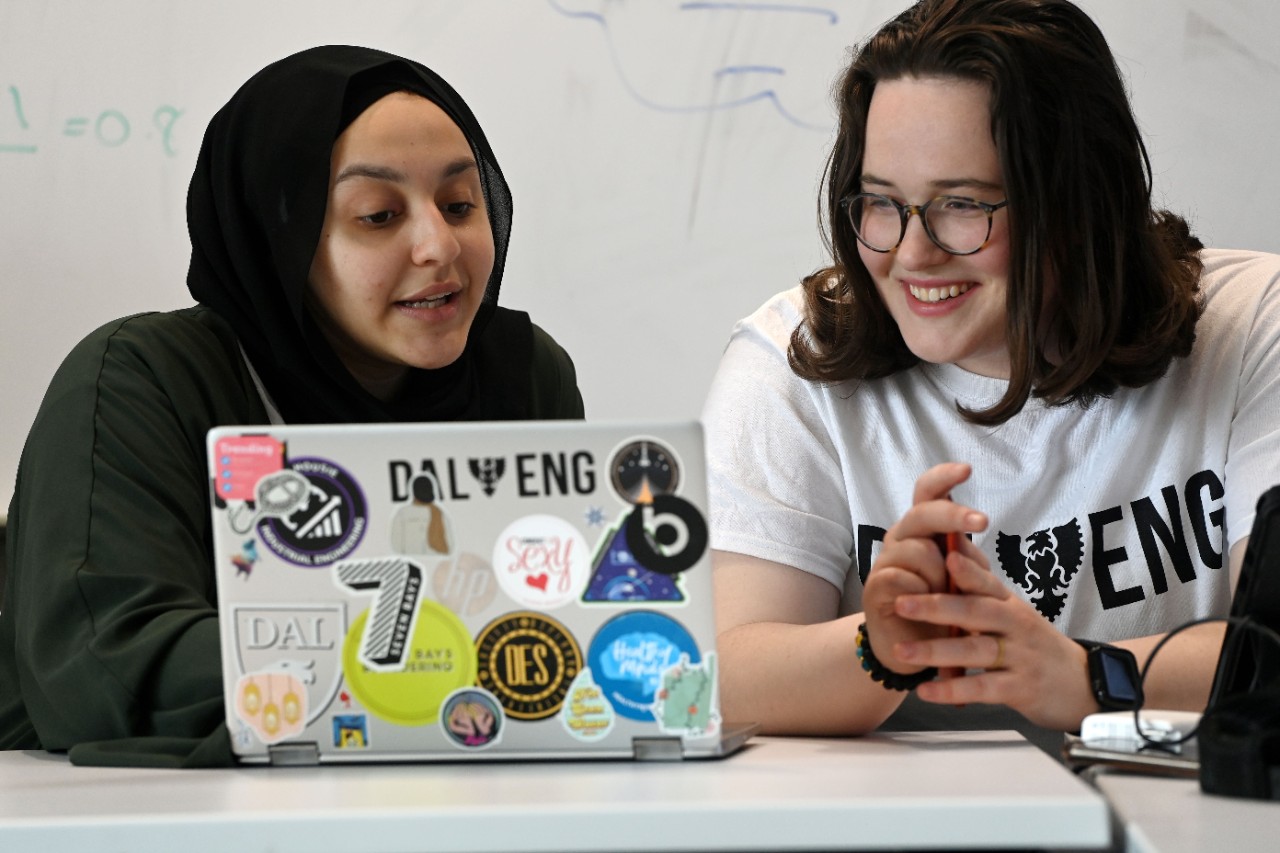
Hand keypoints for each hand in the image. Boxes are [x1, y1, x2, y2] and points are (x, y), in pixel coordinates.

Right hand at [862, 463, 988, 674]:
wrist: (913, 650)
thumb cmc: (943, 610)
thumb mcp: (964, 582)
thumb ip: (968, 559)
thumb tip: (969, 539)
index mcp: (923, 531)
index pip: (928, 494)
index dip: (944, 478)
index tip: (966, 469)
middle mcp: (902, 538)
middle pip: (923, 512)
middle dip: (954, 515)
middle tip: (983, 522)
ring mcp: (885, 561)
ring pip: (919, 550)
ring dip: (940, 576)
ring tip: (941, 598)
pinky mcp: (874, 586)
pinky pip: (902, 579)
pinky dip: (920, 594)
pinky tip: (920, 607)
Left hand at [872, 466, 1097, 729]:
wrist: (1084, 683)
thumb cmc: (1035, 644)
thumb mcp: (1013, 613)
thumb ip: (981, 590)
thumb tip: (950, 551)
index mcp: (1009, 603)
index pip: (986, 581)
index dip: (966, 569)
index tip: (942, 554)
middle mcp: (1015, 625)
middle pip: (976, 612)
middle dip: (936, 607)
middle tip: (902, 602)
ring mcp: (1019, 657)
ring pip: (974, 650)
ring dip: (935, 650)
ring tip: (901, 651)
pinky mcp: (1019, 689)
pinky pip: (981, 688)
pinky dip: (952, 690)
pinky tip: (925, 690)